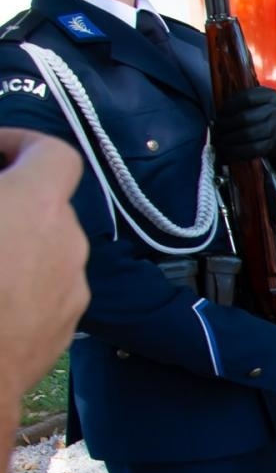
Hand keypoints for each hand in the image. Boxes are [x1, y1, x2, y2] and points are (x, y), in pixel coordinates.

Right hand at [0, 129, 88, 398]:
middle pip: (48, 204)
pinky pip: (47, 289)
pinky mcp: (66, 328)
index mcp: (37, 206)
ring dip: (16, 242)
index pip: (54, 154)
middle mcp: (68, 244)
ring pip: (48, 250)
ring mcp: (72, 290)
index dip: (21, 144)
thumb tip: (2, 195)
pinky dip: (22, 281)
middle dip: (11, 199)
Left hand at [213, 86, 275, 166]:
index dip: (229, 106)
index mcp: (271, 96)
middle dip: (226, 125)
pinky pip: (253, 149)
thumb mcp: (261, 102)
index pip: (247, 98)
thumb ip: (243, 102)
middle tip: (216, 130)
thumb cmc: (267, 115)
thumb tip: (218, 114)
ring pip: (247, 134)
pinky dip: (237, 152)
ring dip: (229, 140)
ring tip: (219, 142)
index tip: (219, 113)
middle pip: (245, 118)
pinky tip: (227, 153)